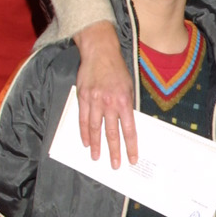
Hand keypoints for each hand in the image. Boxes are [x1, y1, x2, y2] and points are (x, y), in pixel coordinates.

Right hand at [74, 21, 136, 166]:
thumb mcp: (129, 86)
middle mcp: (110, 103)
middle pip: (112, 133)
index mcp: (125, 101)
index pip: (129, 129)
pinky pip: (82, 119)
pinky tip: (85, 142)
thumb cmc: (117, 69)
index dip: (131, 146)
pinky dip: (84, 132)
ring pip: (95, 129)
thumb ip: (128, 105)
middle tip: (114, 165)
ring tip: (97, 158)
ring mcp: (95, 101)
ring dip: (96, 145)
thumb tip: (128, 125)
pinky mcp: (83, 97)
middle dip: (114, 151)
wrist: (100, 51)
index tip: (132, 159)